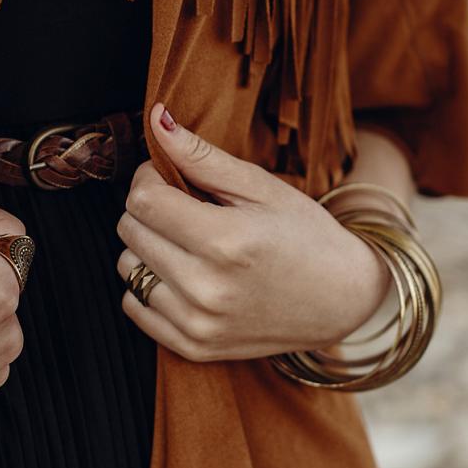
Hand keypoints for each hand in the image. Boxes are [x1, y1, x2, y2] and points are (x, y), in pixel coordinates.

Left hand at [115, 103, 390, 362]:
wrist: (341, 299)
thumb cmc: (304, 235)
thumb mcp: (262, 187)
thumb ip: (203, 157)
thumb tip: (156, 120)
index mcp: (225, 241)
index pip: (143, 200)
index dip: (148, 178)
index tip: (170, 177)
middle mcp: (206, 288)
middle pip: (130, 231)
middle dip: (149, 209)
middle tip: (185, 208)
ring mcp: (198, 323)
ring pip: (127, 268)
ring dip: (148, 247)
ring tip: (188, 242)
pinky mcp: (194, 347)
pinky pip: (134, 307)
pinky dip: (148, 285)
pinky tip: (182, 274)